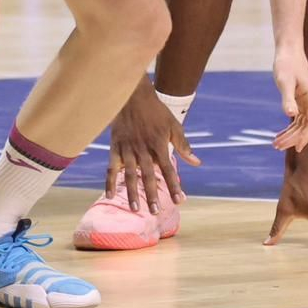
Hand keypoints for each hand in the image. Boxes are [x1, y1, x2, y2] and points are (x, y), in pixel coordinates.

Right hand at [105, 78, 200, 213]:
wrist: (133, 96)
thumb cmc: (156, 111)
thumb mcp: (174, 126)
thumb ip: (183, 146)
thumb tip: (197, 163)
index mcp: (159, 145)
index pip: (168, 170)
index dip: (174, 186)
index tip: (180, 200)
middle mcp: (143, 149)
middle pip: (148, 176)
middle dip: (152, 195)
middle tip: (155, 211)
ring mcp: (127, 149)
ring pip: (129, 175)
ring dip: (132, 192)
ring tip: (135, 208)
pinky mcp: (115, 147)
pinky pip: (111, 168)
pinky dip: (110, 182)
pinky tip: (110, 196)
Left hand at [271, 45, 307, 151]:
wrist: (288, 49)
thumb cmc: (286, 63)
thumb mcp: (285, 81)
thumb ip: (288, 99)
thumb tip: (291, 115)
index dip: (304, 137)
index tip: (296, 149)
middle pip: (306, 126)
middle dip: (293, 138)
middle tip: (276, 146)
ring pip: (302, 124)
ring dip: (290, 134)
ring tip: (275, 144)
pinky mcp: (302, 99)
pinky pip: (298, 118)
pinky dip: (290, 127)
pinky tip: (280, 134)